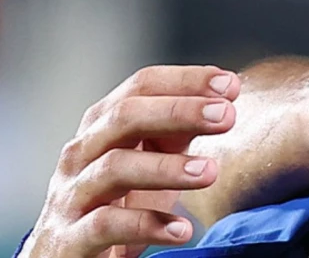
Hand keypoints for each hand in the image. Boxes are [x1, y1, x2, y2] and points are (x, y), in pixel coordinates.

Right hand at [23, 66, 239, 257]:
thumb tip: (223, 96)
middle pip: (125, 117)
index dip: (185, 81)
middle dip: (179, 112)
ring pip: (115, 167)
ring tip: (211, 172)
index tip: (230, 85)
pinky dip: (147, 224)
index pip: (141, 86)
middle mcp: (83, 152)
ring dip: (167, 168)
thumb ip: (177, 129)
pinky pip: (106, 224)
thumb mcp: (148, 158)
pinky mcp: (71, 237)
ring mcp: (73, 194)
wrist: (65, 257)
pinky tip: (182, 229)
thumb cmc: (114, 202)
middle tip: (226, 116)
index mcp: (103, 125)